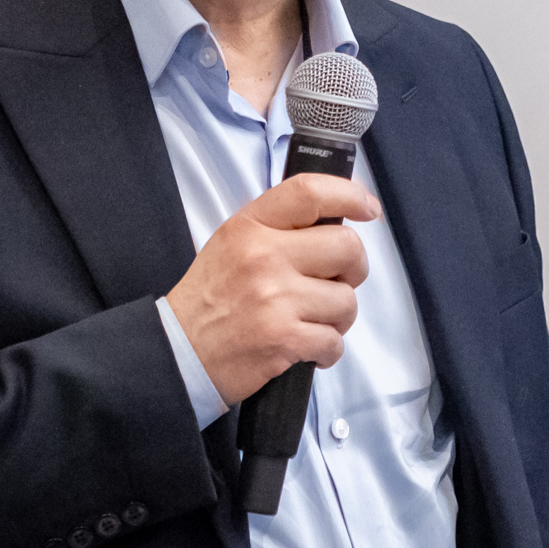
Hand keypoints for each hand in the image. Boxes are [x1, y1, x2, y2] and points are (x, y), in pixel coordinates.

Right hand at [165, 173, 378, 405]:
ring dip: (338, 317)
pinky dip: (328, 350)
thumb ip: (279, 228)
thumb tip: (335, 221)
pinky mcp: (283, 338)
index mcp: (250, 227)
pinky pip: (334, 340)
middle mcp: (264, 257)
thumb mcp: (232, 244)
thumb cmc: (210, 301)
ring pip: (347, 300)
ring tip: (313, 321)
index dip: (350, 195)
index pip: (310, 193)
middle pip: (346, 247)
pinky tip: (308, 348)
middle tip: (338, 282)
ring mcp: (275, 298)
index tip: (368, 209)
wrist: (179, 354)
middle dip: (354, 269)